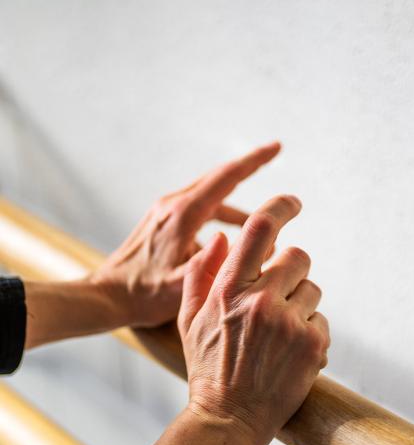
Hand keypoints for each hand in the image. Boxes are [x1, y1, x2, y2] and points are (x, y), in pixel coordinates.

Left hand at [90, 142, 280, 328]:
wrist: (107, 296)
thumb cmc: (143, 295)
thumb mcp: (179, 287)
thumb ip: (206, 266)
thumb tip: (231, 240)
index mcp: (181, 216)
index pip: (225, 179)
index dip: (253, 161)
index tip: (276, 147)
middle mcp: (173, 206)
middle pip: (219, 177)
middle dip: (249, 166)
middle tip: (274, 153)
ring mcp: (166, 211)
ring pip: (211, 195)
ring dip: (237, 204)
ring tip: (262, 226)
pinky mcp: (164, 221)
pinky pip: (201, 209)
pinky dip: (222, 215)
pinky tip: (231, 241)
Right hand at [178, 195, 329, 442]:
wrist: (229, 419)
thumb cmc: (208, 367)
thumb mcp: (189, 320)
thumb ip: (202, 275)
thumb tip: (224, 237)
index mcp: (228, 290)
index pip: (259, 230)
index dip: (280, 207)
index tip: (293, 202)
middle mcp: (260, 301)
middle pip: (298, 256)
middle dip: (291, 272)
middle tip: (278, 298)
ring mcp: (289, 323)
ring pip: (312, 289)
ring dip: (300, 305)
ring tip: (277, 336)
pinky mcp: (313, 344)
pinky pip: (321, 320)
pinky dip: (310, 333)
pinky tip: (289, 354)